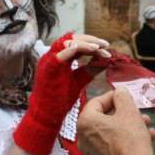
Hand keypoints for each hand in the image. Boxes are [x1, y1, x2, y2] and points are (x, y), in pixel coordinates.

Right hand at [12, 32, 109, 154]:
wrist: (48, 114)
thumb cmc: (61, 98)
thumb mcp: (80, 80)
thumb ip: (91, 69)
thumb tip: (106, 60)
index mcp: (62, 58)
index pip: (78, 44)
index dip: (93, 44)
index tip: (107, 47)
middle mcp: (54, 56)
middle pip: (72, 39)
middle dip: (90, 40)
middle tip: (104, 44)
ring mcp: (49, 62)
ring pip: (64, 44)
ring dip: (82, 44)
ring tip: (96, 47)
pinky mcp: (46, 70)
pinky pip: (57, 57)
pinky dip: (68, 51)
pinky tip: (79, 49)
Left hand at [78, 87, 154, 154]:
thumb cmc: (131, 140)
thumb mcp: (129, 111)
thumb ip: (122, 95)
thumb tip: (118, 92)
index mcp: (85, 122)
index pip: (97, 101)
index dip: (114, 96)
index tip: (128, 97)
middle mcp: (83, 137)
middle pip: (105, 117)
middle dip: (125, 113)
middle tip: (140, 112)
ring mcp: (91, 151)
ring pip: (111, 131)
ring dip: (129, 125)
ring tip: (147, 125)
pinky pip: (112, 143)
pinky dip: (126, 138)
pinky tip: (146, 137)